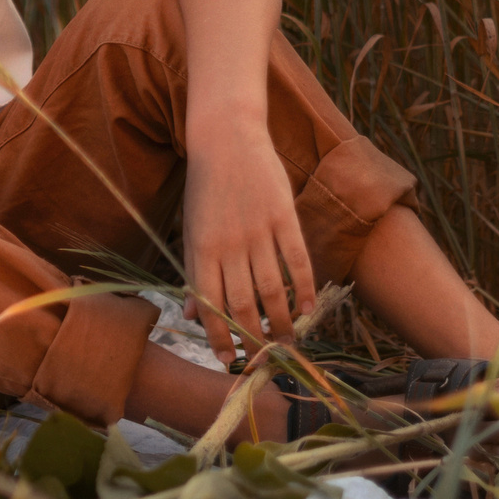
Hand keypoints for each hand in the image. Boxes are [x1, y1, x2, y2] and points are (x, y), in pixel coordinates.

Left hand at [179, 116, 315, 366]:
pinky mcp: (284, 216)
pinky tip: (308, 308)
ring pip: (272, 289)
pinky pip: (297, 260)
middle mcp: (228, 245)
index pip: (209, 305)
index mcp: (201, 250)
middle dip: (253, 339)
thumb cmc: (205, 188)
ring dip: (282, 321)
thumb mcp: (191, 229)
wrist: (226, 138)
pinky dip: (304, 287)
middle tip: (264, 360)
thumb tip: (190, 315)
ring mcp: (257, 231)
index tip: (227, 360)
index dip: (218, 337)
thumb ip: (195, 273)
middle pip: (243, 305)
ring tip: (288, 342)